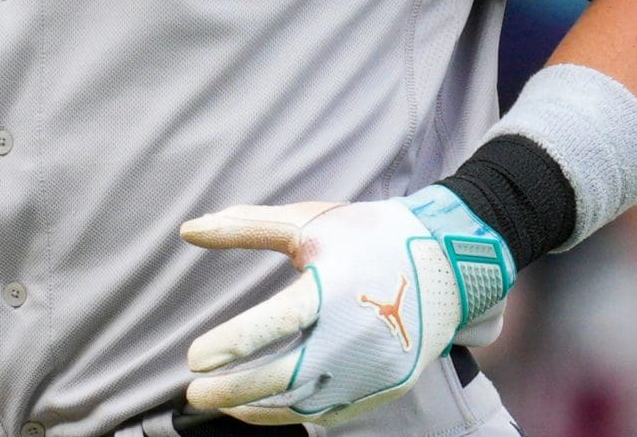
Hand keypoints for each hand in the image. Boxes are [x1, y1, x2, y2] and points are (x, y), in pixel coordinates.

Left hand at [179, 186, 513, 424]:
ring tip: (219, 401)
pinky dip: (290, 413)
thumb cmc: (369, 234)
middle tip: (193, 391)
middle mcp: (356, 334)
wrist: (450, 261)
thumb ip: (245, 227)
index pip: (276, 323)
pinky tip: (260, 407)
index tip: (193, 359)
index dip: (233, 344)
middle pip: (285, 375)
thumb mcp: (308, 222)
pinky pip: (330, 411)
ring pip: (304, 403)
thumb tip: (186, 230)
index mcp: (335, 287)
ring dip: (256, 407)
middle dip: (232, 389)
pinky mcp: (385, 387)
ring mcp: (374, 367)